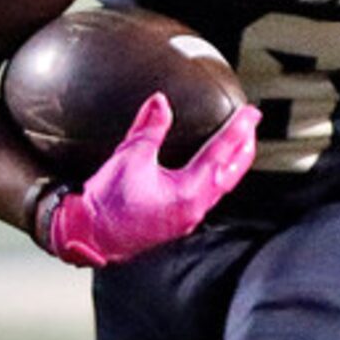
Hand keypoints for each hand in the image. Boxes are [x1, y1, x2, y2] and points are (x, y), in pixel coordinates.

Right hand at [44, 92, 261, 267]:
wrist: (87, 237)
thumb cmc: (106, 203)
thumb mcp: (129, 157)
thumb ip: (149, 127)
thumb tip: (160, 102)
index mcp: (188, 192)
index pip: (221, 154)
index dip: (238, 129)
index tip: (250, 113)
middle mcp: (194, 209)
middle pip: (230, 173)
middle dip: (244, 147)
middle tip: (251, 125)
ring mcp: (186, 219)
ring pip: (221, 187)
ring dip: (232, 164)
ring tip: (237, 145)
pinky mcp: (176, 224)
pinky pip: (207, 197)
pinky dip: (215, 178)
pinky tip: (210, 171)